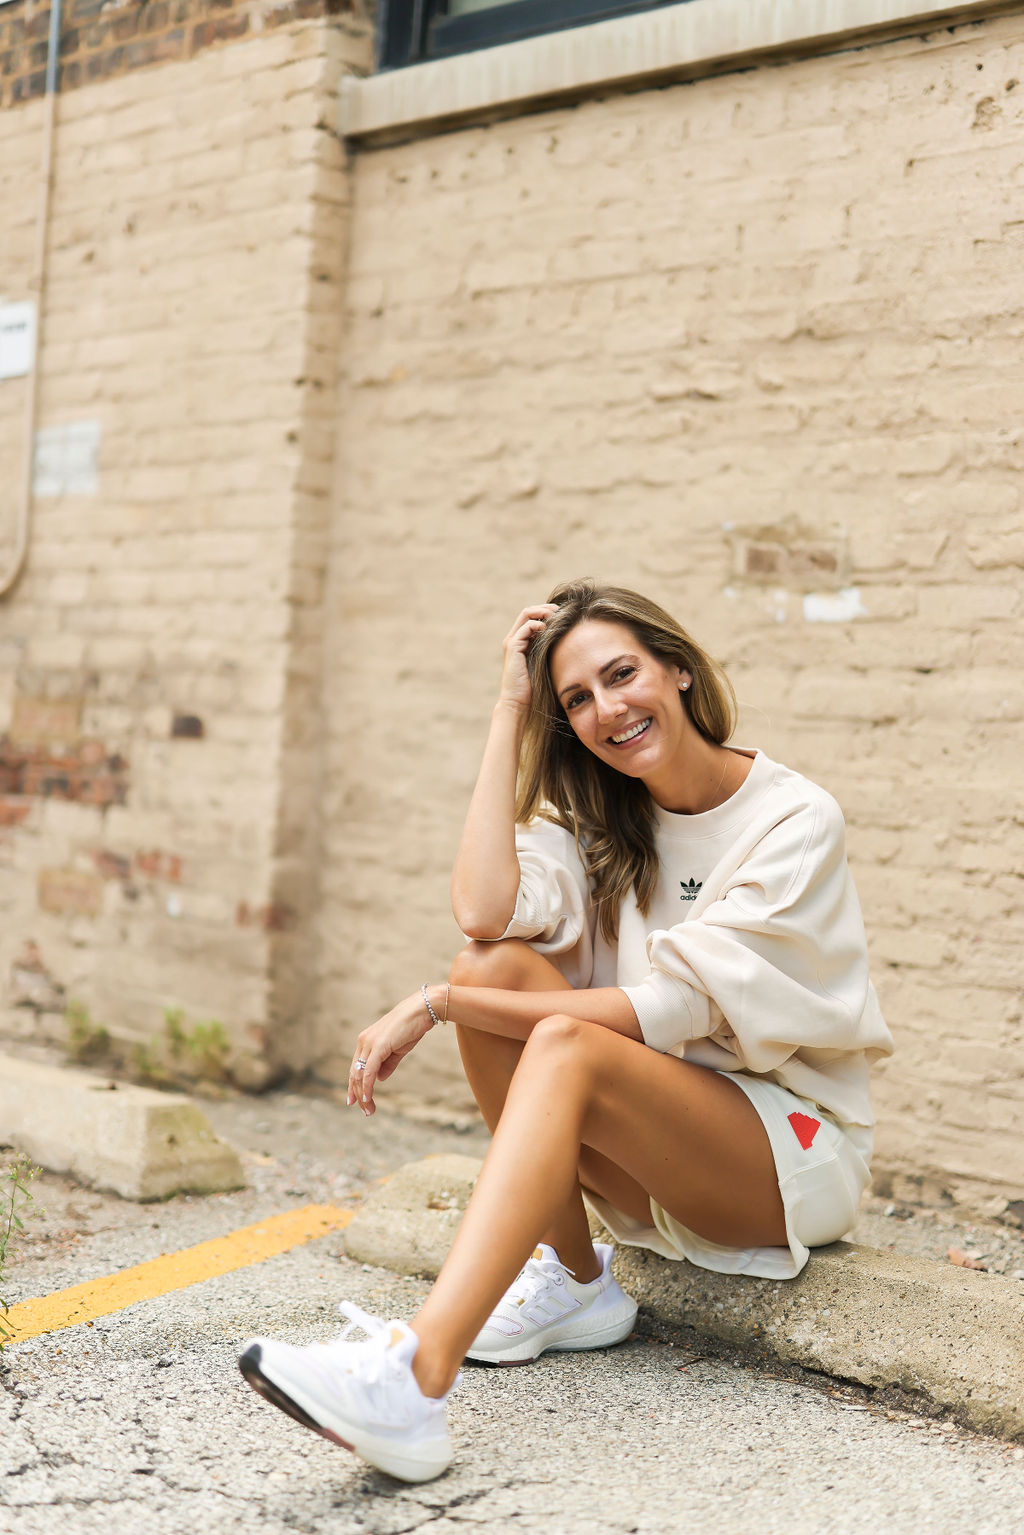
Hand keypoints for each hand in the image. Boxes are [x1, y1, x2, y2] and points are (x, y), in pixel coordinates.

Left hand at [347, 989, 439, 1115]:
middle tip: (365, 1111)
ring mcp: (369, 1043)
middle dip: (358, 1095)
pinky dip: (367, 1086)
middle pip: (354, 1073)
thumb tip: (379, 1079)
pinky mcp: (378, 1046)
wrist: (421, 1010)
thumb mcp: (398, 1050)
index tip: (355, 1101)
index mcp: (366, 1041)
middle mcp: (363, 1042)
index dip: (354, 1086)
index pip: (355, 1068)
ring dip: (363, 1095)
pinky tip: (368, 1097)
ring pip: (360, 1074)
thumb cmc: (411, 1028)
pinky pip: (369, 1071)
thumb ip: (387, 1064)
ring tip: (369, 1110)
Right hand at [498, 605, 557, 711]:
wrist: (519, 703)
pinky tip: (549, 630)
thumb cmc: (535, 688)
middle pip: (529, 611)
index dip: (547, 611)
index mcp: (521, 641)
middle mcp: (514, 639)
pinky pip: (526, 627)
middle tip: (563, 610)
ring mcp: (512, 642)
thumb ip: (550, 649)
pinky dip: (538, 624)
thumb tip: (568, 639)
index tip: (564, 614)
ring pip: (527, 614)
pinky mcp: (512, 647)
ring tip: (558, 616)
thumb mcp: (545, 663)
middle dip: (546, 608)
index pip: (532, 616)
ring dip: (543, 612)